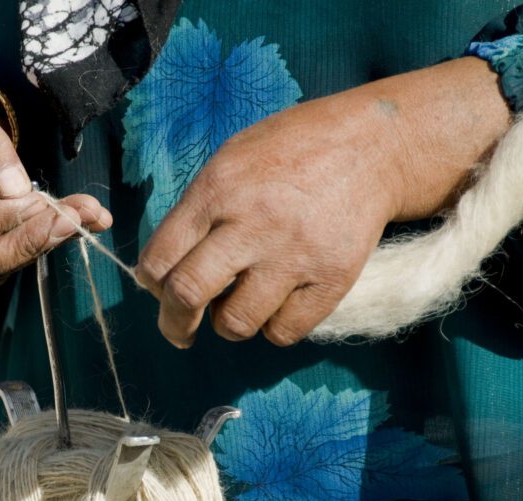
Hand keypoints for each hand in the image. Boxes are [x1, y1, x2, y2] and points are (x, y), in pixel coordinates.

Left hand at [136, 58, 510, 347]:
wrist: (372, 146)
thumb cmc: (289, 153)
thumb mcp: (230, 161)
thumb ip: (195, 212)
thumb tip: (161, 272)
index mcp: (218, 190)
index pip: (159, 258)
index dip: (150, 284)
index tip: (159, 289)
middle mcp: (253, 223)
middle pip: (188, 295)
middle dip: (173, 324)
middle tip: (179, 331)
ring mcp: (295, 254)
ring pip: (236, 323)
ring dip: (227, 324)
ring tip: (238, 303)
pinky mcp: (333, 279)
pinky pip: (284, 331)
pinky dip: (273, 327)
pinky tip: (277, 302)